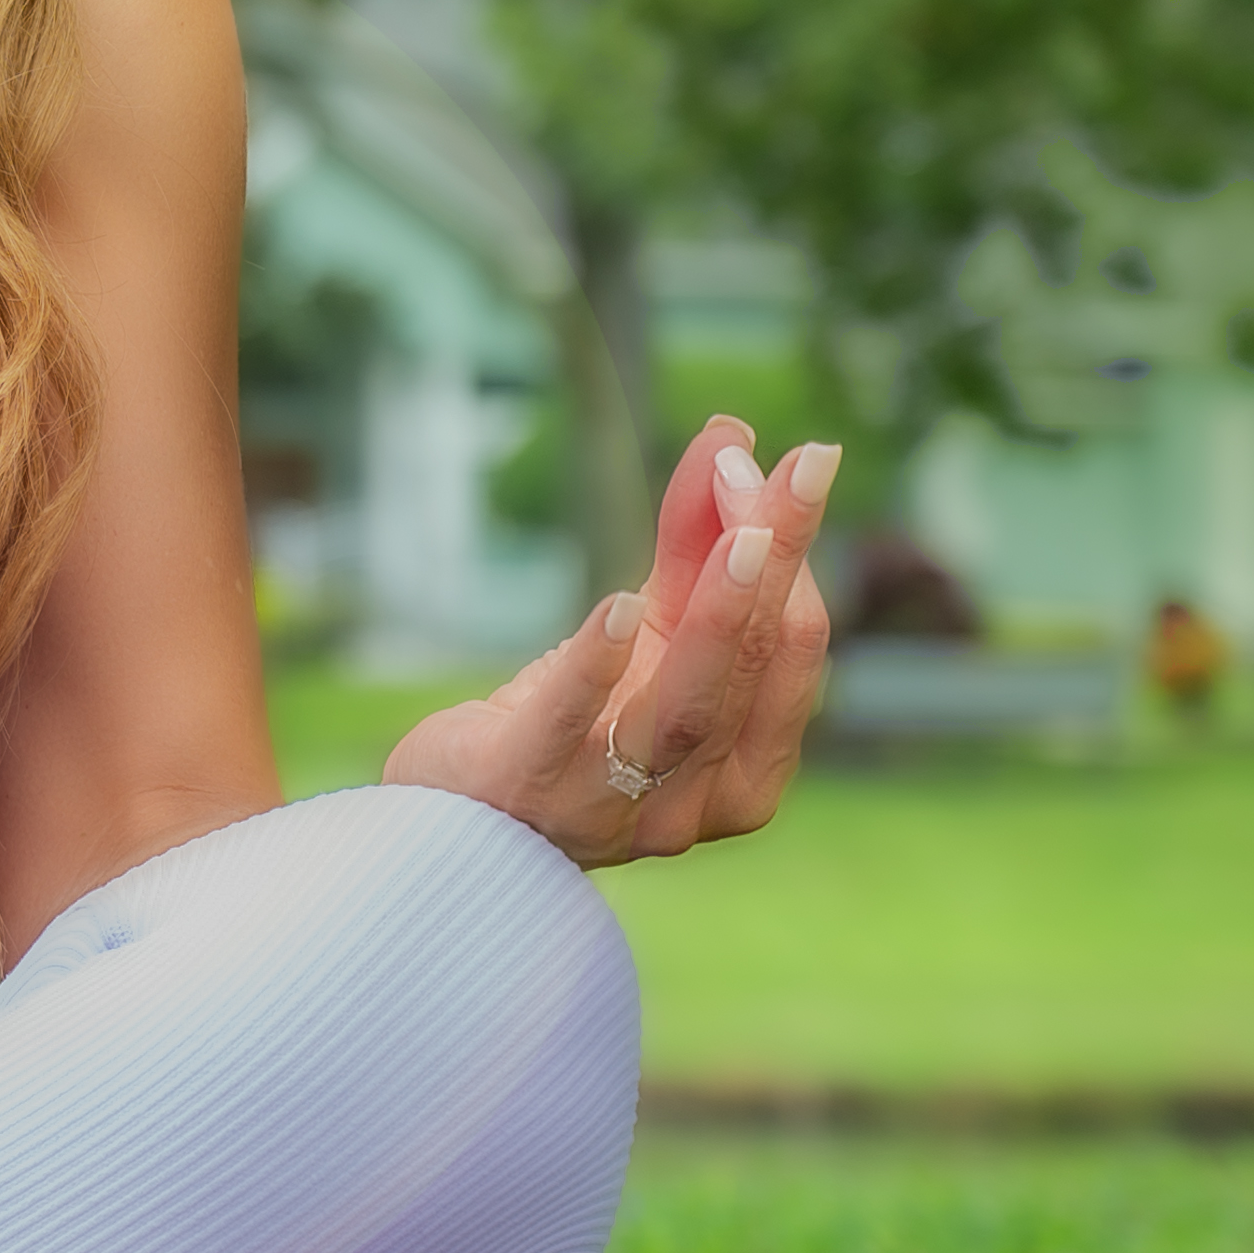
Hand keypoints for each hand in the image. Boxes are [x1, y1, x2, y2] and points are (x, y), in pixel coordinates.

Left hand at [382, 416, 838, 867]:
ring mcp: (613, 808)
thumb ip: (692, 548)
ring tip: (740, 534)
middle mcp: (693, 805)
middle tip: (785, 471)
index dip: (798, 559)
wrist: (450, 815)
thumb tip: (734, 437)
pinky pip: (570, 730)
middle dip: (771, 567)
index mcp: (743, 774)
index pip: (793, 660)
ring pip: (685, 713)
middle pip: (747, 677)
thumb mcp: (642, 636)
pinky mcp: (528, 789)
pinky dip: (596, 669)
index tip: (803, 462)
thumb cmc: (565, 724)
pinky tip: (614, 608)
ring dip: (718, 618)